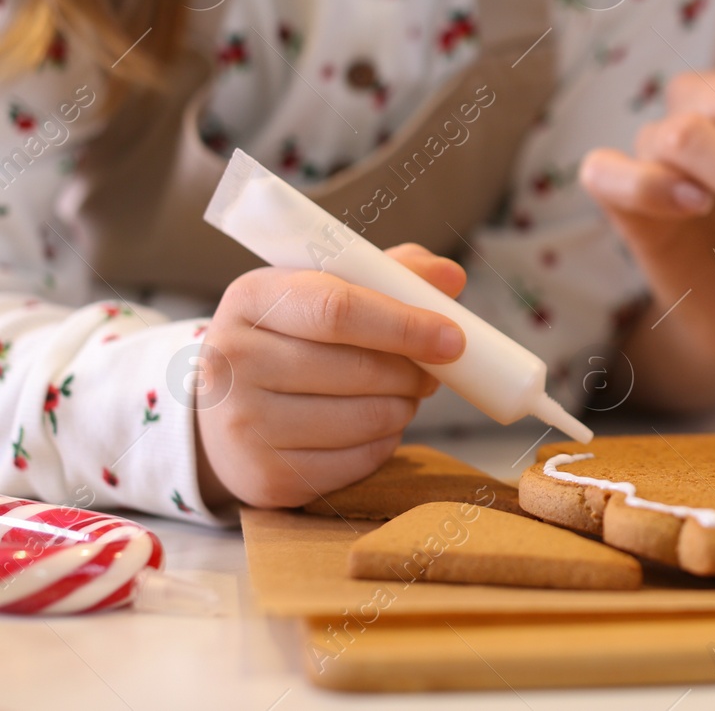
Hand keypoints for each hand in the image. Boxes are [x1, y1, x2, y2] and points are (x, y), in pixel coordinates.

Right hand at [196, 244, 466, 509]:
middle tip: (432, 370)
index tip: (453, 339)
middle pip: (358, 369)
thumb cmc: (293, 337)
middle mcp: (232, 361)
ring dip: (403, 407)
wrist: (223, 408)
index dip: (405, 325)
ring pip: (365, 419)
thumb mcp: (327, 289)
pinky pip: (357, 461)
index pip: (338, 310)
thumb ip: (391, 275)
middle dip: (413, 372)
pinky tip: (372, 425)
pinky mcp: (263, 477)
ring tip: (399, 394)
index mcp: (251, 298)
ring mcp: (242, 424)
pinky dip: (384, 443)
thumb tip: (450, 277)